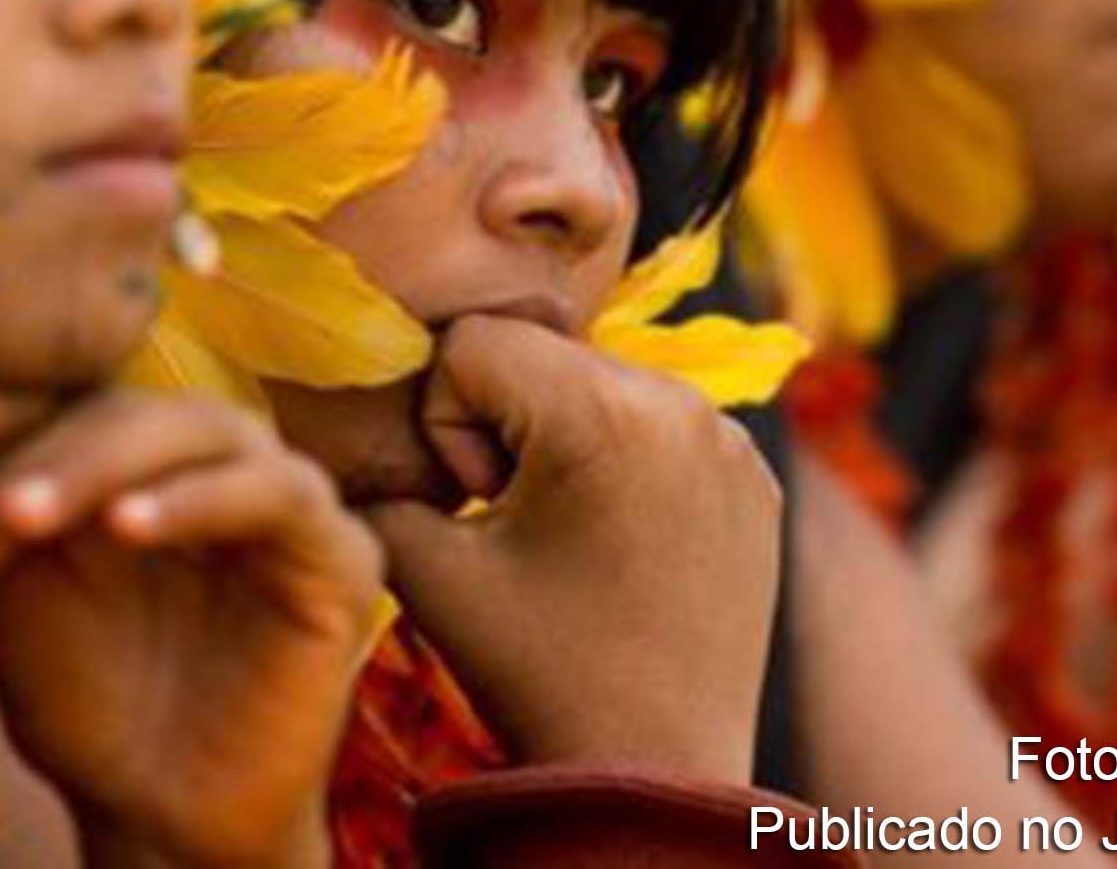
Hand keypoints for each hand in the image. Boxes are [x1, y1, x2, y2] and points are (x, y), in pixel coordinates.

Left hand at [0, 387, 383, 868]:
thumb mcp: (22, 590)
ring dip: (104, 465)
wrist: (158, 815)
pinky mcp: (339, 550)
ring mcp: (279, 495)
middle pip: (130, 408)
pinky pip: (275, 493)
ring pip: (199, 430)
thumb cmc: (88, 701)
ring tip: (26, 516)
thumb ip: (3, 501)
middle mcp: (212, 460)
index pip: (75, 396)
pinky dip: (198, 499)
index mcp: (137, 457)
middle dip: (45, 453)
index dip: (4, 399)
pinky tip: (128, 526)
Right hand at [360, 317, 780, 783]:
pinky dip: (628, 466)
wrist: (655, 772)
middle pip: (543, 357)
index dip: (448, 423)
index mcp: (600, 411)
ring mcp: (730, 437)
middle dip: (507, 426)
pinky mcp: (754, 475)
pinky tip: (624, 546)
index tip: (480, 505)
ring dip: (567, 441)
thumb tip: (362, 437)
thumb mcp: (428, 571)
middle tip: (518, 526)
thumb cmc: (537, 672)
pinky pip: (664, 427)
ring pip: (602, 386)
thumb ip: (379, 483)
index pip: (474, 344)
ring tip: (572, 540)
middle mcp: (680, 402)